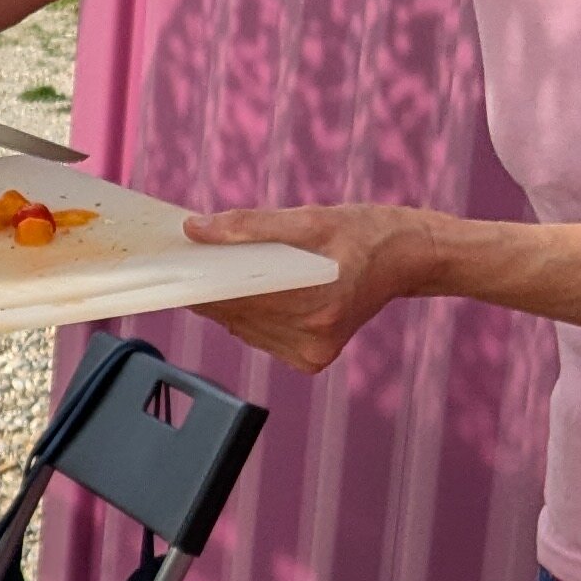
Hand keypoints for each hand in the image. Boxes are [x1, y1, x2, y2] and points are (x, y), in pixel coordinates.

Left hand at [179, 203, 434, 370]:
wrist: (407, 258)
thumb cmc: (362, 231)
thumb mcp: (309, 219)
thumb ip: (249, 226)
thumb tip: (195, 229)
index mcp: (317, 302)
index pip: (236, 296)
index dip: (199, 280)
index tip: (173, 264)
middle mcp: (313, 336)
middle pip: (234, 314)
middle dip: (210, 287)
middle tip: (189, 261)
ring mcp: (312, 354)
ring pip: (242, 328)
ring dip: (227, 302)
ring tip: (222, 271)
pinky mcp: (311, 361)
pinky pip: (259, 337)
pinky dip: (249, 315)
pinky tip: (256, 293)